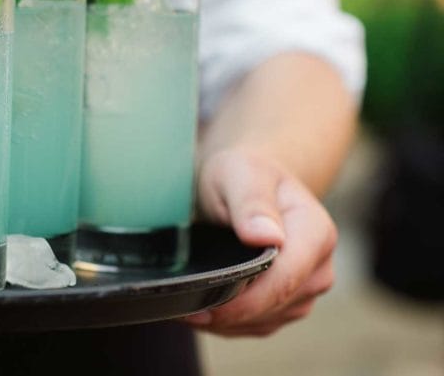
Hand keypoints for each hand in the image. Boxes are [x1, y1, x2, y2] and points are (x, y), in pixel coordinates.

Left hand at [182, 150, 336, 335]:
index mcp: (315, 231)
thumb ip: (252, 203)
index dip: (244, 299)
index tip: (203, 304)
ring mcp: (305, 289)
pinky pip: (256, 325)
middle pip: (273, 306)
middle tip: (179, 308)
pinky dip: (227, 322)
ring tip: (187, 303)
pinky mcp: (286, 304)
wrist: (245, 183)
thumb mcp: (240, 174)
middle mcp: (318, 266)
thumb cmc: (243, 174)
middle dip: (227, 312)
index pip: (285, 280)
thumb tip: (267, 237)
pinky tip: (203, 305)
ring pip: (263, 322)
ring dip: (225, 320)